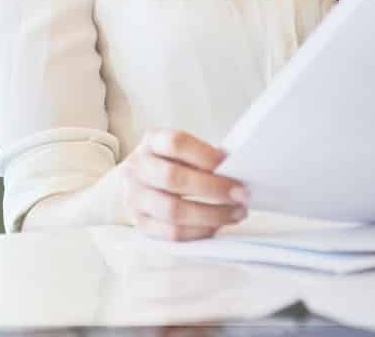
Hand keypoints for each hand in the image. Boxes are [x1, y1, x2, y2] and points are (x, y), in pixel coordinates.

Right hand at [113, 128, 248, 240]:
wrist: (140, 180)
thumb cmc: (171, 163)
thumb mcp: (183, 151)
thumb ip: (204, 157)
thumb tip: (236, 170)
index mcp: (152, 141)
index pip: (176, 143)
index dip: (205, 155)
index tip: (229, 164)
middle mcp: (137, 167)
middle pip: (173, 178)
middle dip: (213, 188)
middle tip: (240, 194)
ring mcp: (134, 197)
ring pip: (172, 210)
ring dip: (211, 214)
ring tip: (235, 213)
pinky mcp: (139, 223)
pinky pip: (171, 233)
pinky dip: (199, 231)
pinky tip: (216, 225)